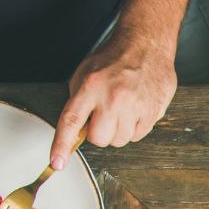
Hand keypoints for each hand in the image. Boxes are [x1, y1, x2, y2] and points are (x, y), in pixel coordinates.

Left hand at [51, 29, 177, 168]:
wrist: (146, 45)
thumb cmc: (114, 58)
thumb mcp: (86, 72)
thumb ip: (79, 101)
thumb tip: (77, 129)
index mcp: (91, 86)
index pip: (72, 121)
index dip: (62, 145)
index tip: (57, 162)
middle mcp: (113, 99)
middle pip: (99, 139)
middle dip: (99, 133)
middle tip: (103, 116)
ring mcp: (135, 107)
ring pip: (120, 141)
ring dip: (118, 131)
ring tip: (121, 110)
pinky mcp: (152, 113)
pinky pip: (138, 136)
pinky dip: (134, 127)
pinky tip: (135, 110)